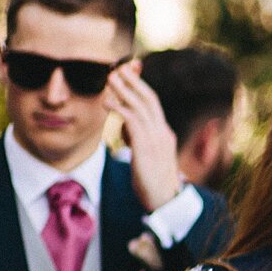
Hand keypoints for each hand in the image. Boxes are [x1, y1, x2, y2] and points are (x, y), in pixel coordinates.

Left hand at [106, 61, 183, 213]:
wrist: (165, 202)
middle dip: (133, 81)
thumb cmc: (153, 183)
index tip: (128, 73)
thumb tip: (127, 129)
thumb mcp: (148, 156)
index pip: (153, 104)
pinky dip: (119, 109)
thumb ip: (139, 139)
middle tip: (118, 67)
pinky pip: (132, 122)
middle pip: (149, 99)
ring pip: (141, 107)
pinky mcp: (147, 148)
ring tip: (109, 78)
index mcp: (165, 134)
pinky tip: (106, 102)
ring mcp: (157, 140)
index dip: (140, 86)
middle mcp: (163, 133)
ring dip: (124, 90)